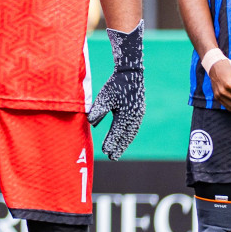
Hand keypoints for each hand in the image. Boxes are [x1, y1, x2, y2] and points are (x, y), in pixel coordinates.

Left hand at [88, 22, 144, 158]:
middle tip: (111, 157)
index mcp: (126, 113)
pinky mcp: (138, 112)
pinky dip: (128, 136)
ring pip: (131, 133)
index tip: (105, 151)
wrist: (130, 74)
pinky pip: (133, 128)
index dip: (111, 141)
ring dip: (124, 143)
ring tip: (117, 152)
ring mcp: (138, 114)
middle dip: (119, 147)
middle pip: (126, 135)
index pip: (117, 131)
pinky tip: (122, 140)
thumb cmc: (115, 85)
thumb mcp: (105, 96)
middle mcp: (135, 116)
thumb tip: (92, 123)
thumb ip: (98, 110)